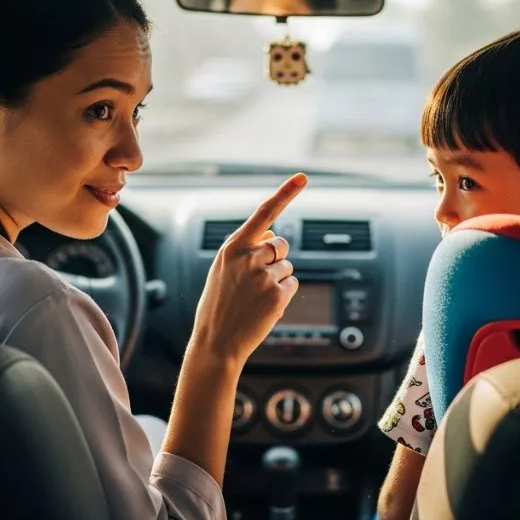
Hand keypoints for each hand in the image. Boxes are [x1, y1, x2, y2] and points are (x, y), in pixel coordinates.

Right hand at [191, 173, 307, 366]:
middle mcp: (248, 257)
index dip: (285, 193)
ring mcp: (263, 276)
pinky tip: (264, 307)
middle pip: (281, 244)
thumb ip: (245, 249)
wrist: (216, 342)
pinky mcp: (277, 295)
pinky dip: (283, 295)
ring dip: (278, 280)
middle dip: (276, 258)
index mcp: (232, 247)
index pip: (264, 213)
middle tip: (256, 280)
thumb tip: (272, 233)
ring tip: (255, 297)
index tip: (303, 177)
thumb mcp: (222, 270)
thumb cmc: (218, 305)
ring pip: (287, 266)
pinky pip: (292, 285)